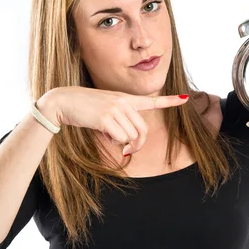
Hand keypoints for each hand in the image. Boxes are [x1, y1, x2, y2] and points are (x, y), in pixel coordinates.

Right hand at [50, 86, 188, 155]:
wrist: (64, 101)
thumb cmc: (84, 108)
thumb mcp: (106, 110)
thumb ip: (121, 122)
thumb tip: (128, 143)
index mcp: (125, 99)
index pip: (151, 100)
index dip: (170, 101)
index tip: (185, 98)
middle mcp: (124, 102)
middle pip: (142, 130)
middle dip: (138, 144)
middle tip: (129, 150)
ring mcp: (116, 109)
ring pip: (131, 136)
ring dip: (121, 142)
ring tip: (107, 133)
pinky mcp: (107, 118)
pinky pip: (119, 138)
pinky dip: (113, 141)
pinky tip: (101, 132)